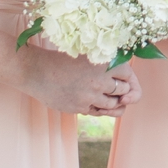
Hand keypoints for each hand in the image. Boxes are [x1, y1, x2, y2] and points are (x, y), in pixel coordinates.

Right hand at [22, 47, 140, 116]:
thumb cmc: (64, 60)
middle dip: (124, 91)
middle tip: (119, 90)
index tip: (124, 79)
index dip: (128, 77)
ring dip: (115, 102)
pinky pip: (99, 112)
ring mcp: (90, 96)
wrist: (38, 72)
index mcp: (104, 62)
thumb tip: (125, 78)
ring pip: (113, 105)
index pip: (128, 74)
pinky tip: (97, 103)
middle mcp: (99, 80)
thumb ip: (107, 63)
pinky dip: (102, 109)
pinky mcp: (80, 108)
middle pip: (124, 90)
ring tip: (110, 97)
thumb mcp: (89, 55)